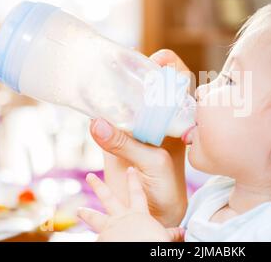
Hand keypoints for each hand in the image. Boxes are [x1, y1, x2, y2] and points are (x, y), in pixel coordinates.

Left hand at [78, 168, 183, 241]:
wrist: (140, 249)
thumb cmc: (153, 242)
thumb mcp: (164, 236)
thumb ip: (170, 233)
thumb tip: (182, 233)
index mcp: (138, 214)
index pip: (136, 192)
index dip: (133, 180)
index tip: (129, 169)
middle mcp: (121, 218)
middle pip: (108, 198)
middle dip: (98, 186)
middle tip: (89, 176)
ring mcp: (109, 228)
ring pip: (95, 218)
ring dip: (87, 213)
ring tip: (78, 210)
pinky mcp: (101, 239)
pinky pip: (97, 238)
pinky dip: (97, 239)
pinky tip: (95, 239)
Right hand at [90, 49, 190, 227]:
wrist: (150, 209)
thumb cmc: (165, 186)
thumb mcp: (152, 162)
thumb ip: (125, 144)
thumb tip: (96, 122)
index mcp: (176, 118)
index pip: (179, 82)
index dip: (171, 66)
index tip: (157, 61)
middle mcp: (158, 116)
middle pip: (150, 82)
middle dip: (138, 68)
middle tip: (124, 62)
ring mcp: (136, 124)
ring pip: (127, 95)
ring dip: (118, 83)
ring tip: (106, 70)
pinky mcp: (115, 135)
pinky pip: (106, 115)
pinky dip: (100, 103)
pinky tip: (92, 93)